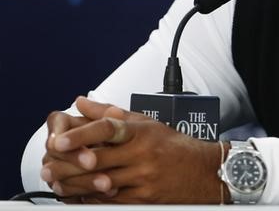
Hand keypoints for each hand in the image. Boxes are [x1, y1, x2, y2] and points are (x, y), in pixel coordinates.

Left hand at [42, 96, 223, 203]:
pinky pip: (110, 201)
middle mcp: (142, 154)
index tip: (58, 139)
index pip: (108, 128)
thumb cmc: (176, 146)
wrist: (203, 172)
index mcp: (142, 132)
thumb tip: (82, 103)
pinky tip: (78, 196)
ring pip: (100, 183)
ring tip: (56, 183)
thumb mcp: (147, 123)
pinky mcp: (143, 199)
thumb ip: (112, 113)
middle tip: (48, 166)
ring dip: (74, 185)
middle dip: (68, 165)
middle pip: (98, 160)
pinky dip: (90, 199)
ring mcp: (142, 178)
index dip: (81, 134)